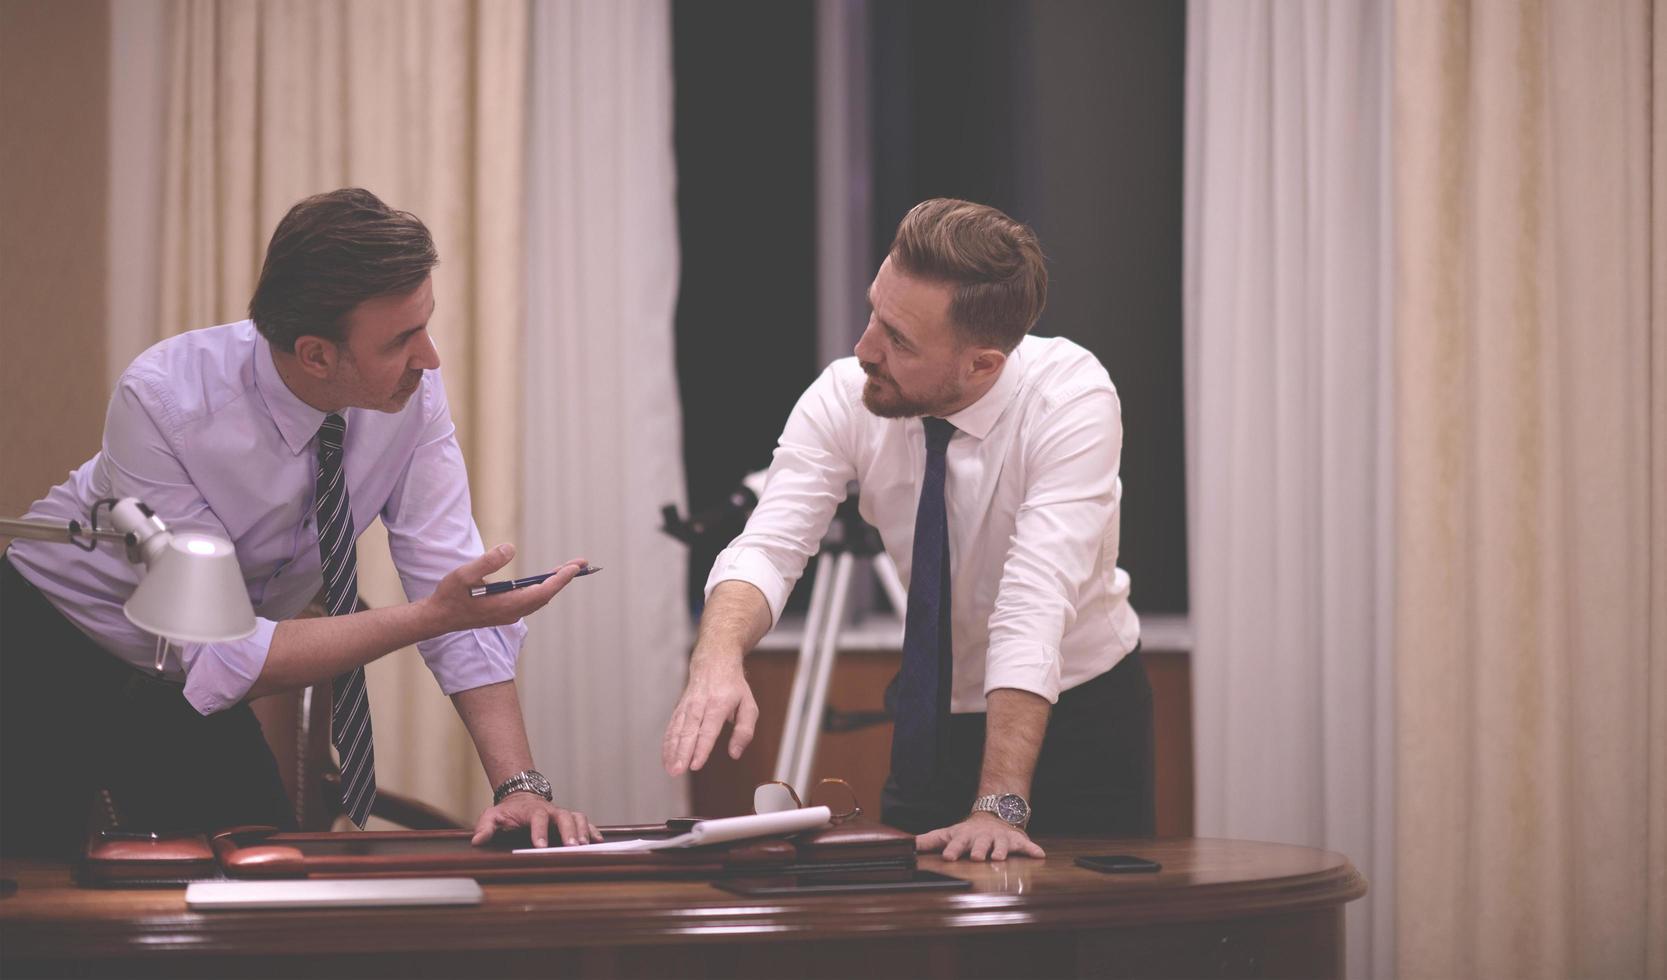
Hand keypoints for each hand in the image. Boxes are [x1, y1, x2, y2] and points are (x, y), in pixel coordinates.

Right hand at [425, 544, 585, 632]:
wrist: (439, 617)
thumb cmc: (451, 595)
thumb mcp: (465, 574)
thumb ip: (488, 561)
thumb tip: (511, 548)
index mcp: (507, 604)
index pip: (543, 591)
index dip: (561, 579)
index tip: (575, 567)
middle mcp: (513, 612)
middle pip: (546, 595)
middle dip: (564, 578)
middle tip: (582, 563)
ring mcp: (510, 614)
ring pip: (540, 598)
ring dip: (555, 583)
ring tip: (570, 568)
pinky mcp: (506, 612)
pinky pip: (532, 600)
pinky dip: (544, 588)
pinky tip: (547, 578)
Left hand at [470, 792, 603, 848]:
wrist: (522, 798)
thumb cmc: (508, 812)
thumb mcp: (492, 815)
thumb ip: (485, 827)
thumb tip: (478, 840)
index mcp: (532, 811)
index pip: (538, 818)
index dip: (540, 832)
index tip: (540, 846)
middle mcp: (551, 811)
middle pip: (564, 817)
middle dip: (569, 832)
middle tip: (572, 847)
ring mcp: (562, 814)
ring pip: (577, 818)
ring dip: (583, 831)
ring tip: (586, 847)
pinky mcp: (570, 820)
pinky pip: (585, 822)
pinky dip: (593, 830)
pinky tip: (598, 841)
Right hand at [661, 650, 757, 774]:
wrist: (714, 661)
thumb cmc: (734, 687)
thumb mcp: (749, 705)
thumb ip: (744, 731)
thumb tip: (735, 753)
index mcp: (719, 704)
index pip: (708, 730)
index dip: (701, 748)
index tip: (695, 765)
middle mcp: (700, 704)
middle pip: (689, 732)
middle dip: (682, 753)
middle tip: (678, 771)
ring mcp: (687, 705)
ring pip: (677, 730)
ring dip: (672, 751)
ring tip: (671, 770)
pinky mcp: (679, 708)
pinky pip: (672, 727)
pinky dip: (667, 744)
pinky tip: (666, 759)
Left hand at [916, 812, 1045, 861]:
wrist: (993, 816)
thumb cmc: (967, 833)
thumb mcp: (947, 834)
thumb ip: (928, 841)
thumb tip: (906, 845)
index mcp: (965, 837)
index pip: (957, 843)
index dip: (953, 850)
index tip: (948, 857)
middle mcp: (982, 838)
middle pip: (980, 844)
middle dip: (979, 850)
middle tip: (978, 857)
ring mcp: (999, 838)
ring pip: (1001, 845)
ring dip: (1001, 851)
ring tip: (1001, 858)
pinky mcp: (1015, 840)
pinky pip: (1026, 845)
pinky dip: (1032, 849)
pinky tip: (1039, 854)